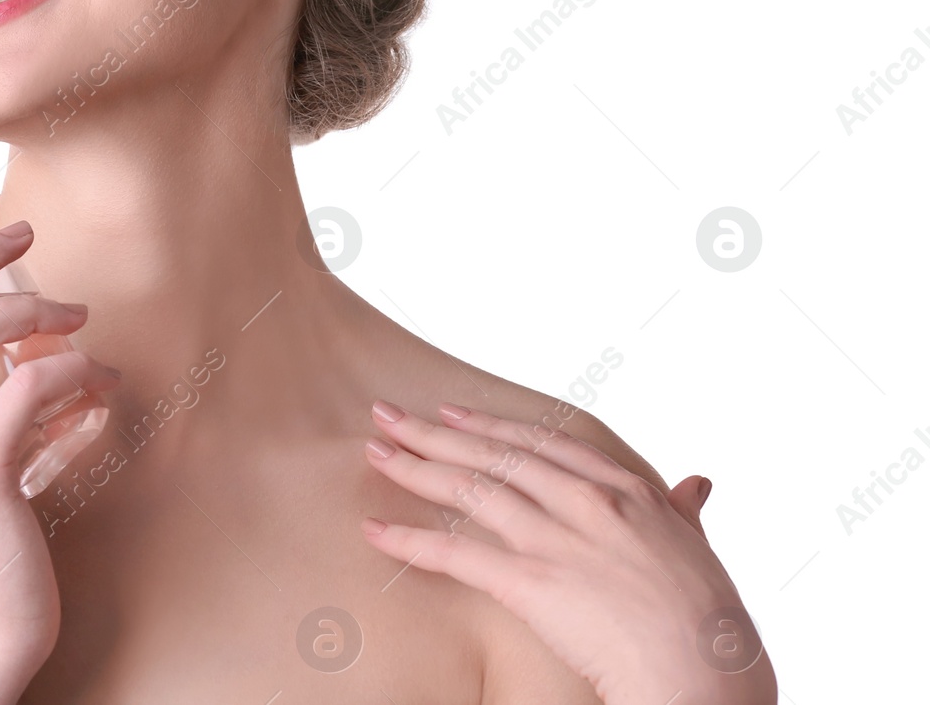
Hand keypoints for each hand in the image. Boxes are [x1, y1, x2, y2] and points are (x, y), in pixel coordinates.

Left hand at [358, 401, 774, 704]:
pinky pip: (457, 553)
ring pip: (471, 489)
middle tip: (389, 415)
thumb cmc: (714, 627)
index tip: (454, 412)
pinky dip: (411, 540)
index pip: (545, 443)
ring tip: (375, 452)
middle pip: (497, 455)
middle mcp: (588, 503)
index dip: (493, 427)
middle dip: (437, 432)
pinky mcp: (532, 582)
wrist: (709, 679)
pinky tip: (376, 530)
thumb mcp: (701, 553)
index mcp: (628, 492)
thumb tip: (696, 483)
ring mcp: (557, 539)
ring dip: (416, 468)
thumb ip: (685, 514)